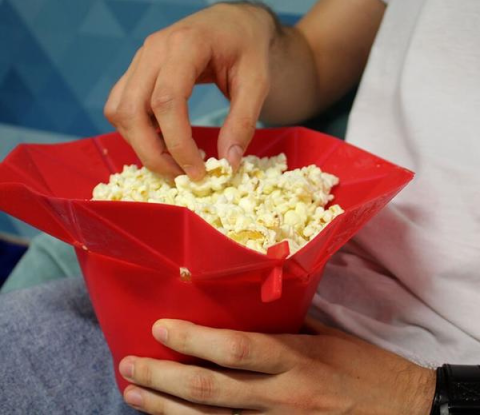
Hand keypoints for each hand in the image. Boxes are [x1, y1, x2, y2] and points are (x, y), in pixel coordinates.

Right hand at [105, 3, 278, 179]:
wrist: (234, 22)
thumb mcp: (258, 82)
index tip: (198, 171)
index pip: (167, 101)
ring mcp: (141, 58)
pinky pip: (122, 106)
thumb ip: (243, 121)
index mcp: (185, 45)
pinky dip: (135, 130)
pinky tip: (162, 141)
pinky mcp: (138, 70)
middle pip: (131, 110)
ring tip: (172, 160)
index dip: (178, 143)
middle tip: (181, 175)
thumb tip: (228, 163)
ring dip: (139, 143)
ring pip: (119, 111)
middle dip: (152, 153)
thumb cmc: (248, 48)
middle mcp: (153, 50)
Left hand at [119, 318, 434, 413]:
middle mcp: (282, 398)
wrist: (405, 411)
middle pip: (211, 392)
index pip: (235, 348)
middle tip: (129, 366)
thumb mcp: (327, 337)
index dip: (194, 339)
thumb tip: (245, 313)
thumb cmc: (365, 368)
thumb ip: (284, 328)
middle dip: (163, 380)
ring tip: (134, 397)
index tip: (160, 327)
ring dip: (166, 413)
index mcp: (295, 360)